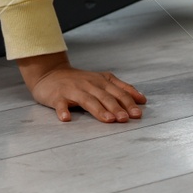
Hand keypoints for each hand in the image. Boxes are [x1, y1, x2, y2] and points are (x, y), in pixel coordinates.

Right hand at [18, 52, 145, 122]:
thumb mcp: (102, 80)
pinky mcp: (57, 96)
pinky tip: (66, 118)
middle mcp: (89, 84)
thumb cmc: (79, 80)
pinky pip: (60, 104)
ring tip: (108, 119)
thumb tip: (142, 99)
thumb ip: (121, 88)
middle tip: (125, 119)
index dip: (128, 102)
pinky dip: (63, 110)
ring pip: (87, 100)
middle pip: (105, 96)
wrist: (49, 73)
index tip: (138, 114)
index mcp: (101, 81)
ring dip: (98, 110)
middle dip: (116, 107)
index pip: (118, 92)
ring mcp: (73, 90)